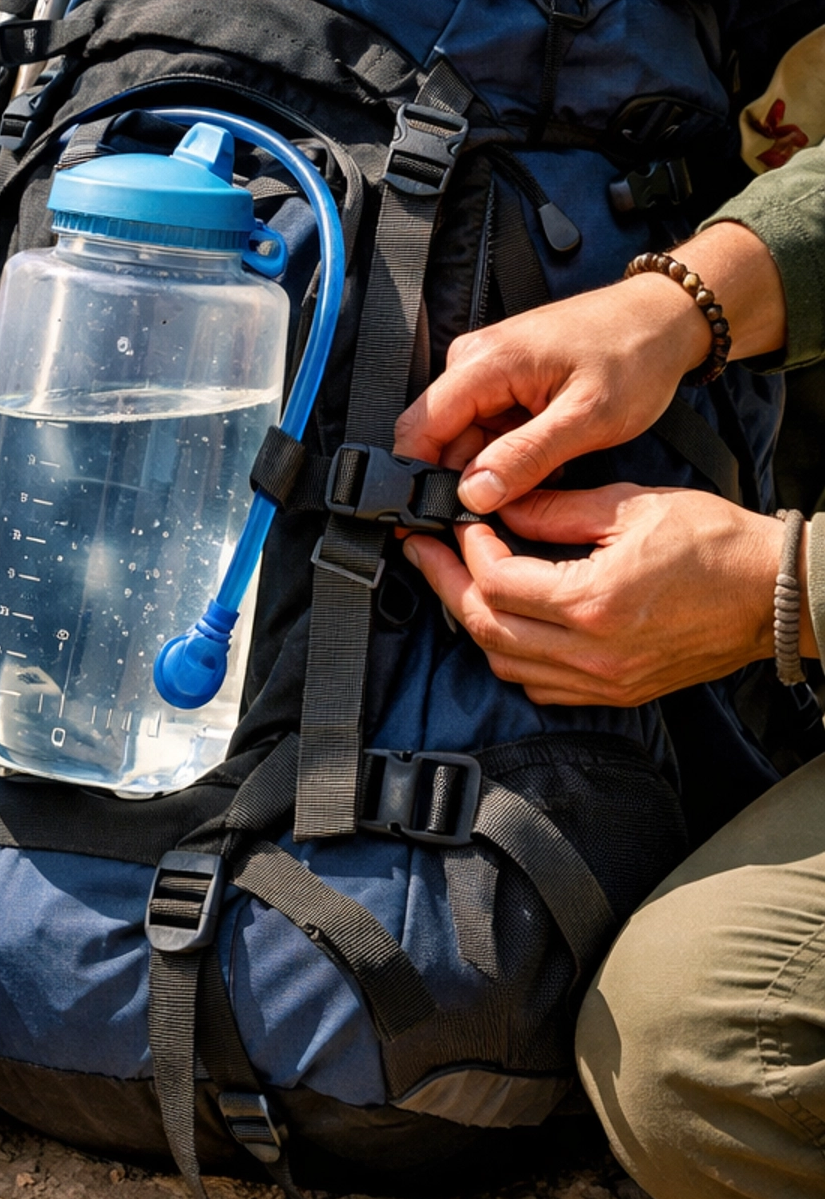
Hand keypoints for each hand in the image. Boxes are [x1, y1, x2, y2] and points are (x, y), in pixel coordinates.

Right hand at [392, 222, 786, 512]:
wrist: (666, 318)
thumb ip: (526, 456)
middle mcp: (474, 361)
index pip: (419, 428)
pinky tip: (550, 454)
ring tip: (548, 469)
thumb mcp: (588, 418)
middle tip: (515, 505)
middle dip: (466, 479)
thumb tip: (473, 493)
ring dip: (497, 467)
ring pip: (466, 438)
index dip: (417, 479)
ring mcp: (488, 369)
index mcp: (484, 363)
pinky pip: (489, 428)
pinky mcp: (504, 379)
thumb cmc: (636, 355)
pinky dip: (513, 451)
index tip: (431, 521)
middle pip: (439, 438)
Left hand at [401, 485, 809, 705]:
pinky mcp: (615, 693)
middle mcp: (591, 654)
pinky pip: (539, 687)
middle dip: (446, 585)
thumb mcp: (631, 505)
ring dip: (474, 622)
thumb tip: (501, 507)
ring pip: (505, 664)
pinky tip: (505, 621)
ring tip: (456, 581)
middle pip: (486, 628)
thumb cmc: (716, 544)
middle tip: (424, 550)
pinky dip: (510, 656)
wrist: (774, 594)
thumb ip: (556, 509)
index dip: (468, 547)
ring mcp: (603, 682)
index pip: (496, 581)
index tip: (461, 520)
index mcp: (593, 603)